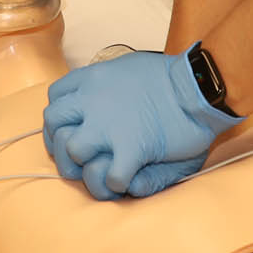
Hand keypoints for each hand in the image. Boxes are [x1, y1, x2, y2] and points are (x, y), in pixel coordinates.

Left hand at [41, 49, 240, 199]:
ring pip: (73, 151)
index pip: (55, 98)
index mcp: (93, 79)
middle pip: (53, 123)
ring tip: (101, 173)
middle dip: (59, 145)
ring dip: (84, 166)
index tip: (71, 129)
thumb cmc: (169, 76)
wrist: (199, 84)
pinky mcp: (131, 148)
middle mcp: (92, 99)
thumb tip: (91, 98)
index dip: (59, 119)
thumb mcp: (126, 68)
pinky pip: (109, 177)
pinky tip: (127, 178)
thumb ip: (103, 84)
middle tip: (78, 159)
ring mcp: (109, 125)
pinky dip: (116, 184)